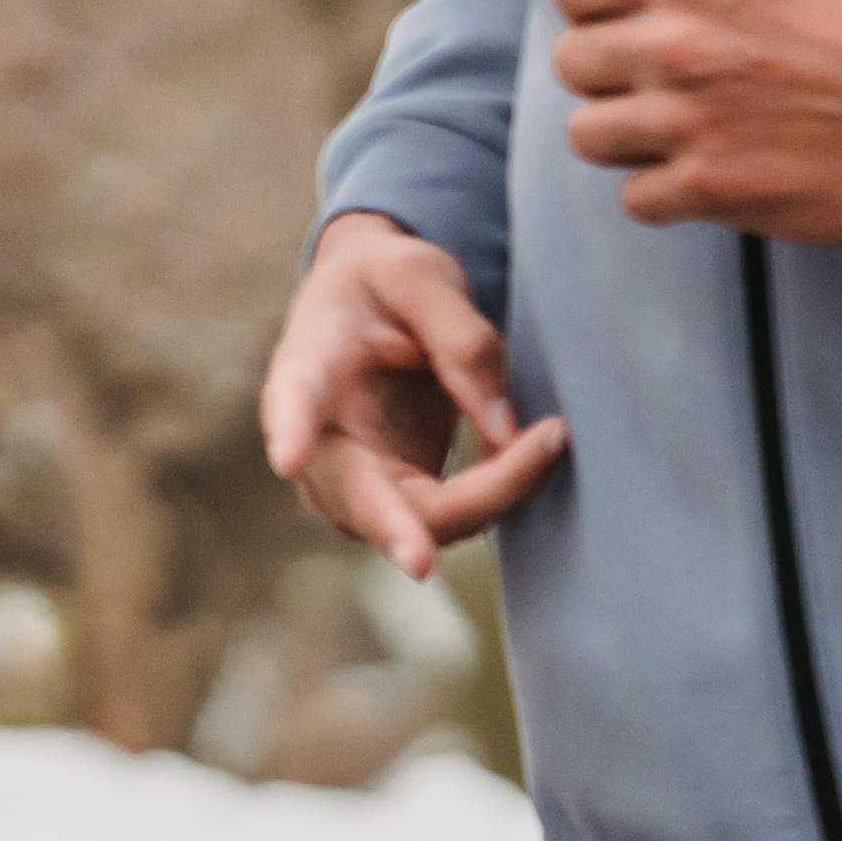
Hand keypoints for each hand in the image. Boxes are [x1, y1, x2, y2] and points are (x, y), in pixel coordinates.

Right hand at [261, 210, 565, 580]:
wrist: (375, 306)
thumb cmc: (387, 284)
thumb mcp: (422, 278)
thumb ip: (462, 341)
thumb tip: (504, 431)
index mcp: (308, 361)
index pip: (296, 397)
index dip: (293, 428)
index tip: (289, 458)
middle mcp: (319, 438)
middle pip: (361, 497)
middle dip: (397, 531)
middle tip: (424, 562)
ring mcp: (357, 481)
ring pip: (419, 524)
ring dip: (490, 497)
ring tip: (552, 436)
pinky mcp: (398, 500)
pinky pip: (453, 519)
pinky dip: (502, 492)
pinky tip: (540, 447)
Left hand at [549, 0, 841, 241]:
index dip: (595, 6)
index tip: (622, 23)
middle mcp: (675, 44)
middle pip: (574, 63)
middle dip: (608, 73)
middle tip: (656, 85)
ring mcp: (688, 122)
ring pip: (588, 135)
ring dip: (625, 137)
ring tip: (675, 136)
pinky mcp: (713, 191)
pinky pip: (636, 199)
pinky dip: (662, 194)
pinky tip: (704, 179)